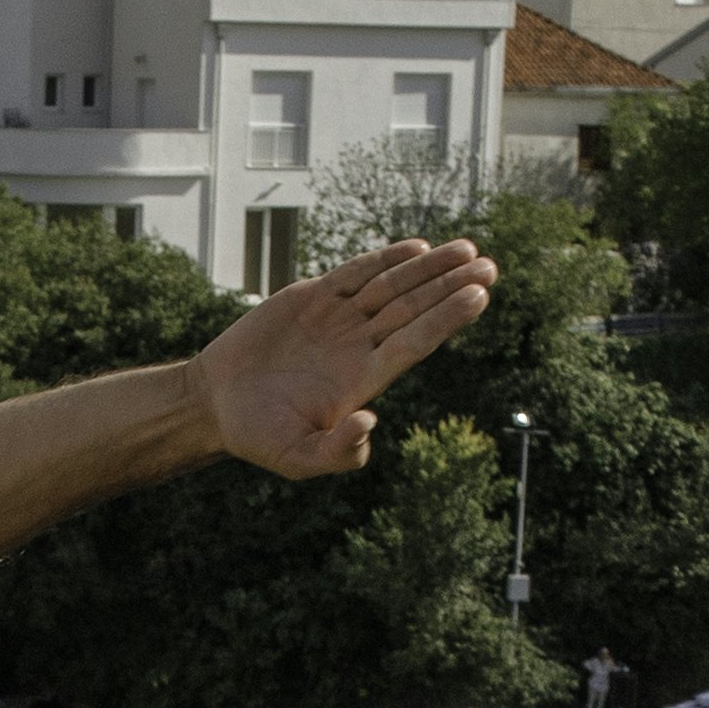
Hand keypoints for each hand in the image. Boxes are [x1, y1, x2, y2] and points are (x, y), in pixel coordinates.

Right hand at [197, 238, 505, 477]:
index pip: (414, 343)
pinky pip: (357, 274)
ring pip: (393, 287)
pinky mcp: (313, 298)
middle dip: (451, 286)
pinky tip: (417, 249)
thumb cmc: (258, 436)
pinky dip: (385, 260)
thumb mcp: (297, 458)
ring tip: (467, 249)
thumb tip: (371, 424)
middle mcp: (359, 346)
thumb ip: (337, 452)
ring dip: (429, 268)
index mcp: (362, 381)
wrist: (217, 404)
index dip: (446, 318)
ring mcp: (338, 320)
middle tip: (491, 266)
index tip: (478, 296)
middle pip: (414, 309)